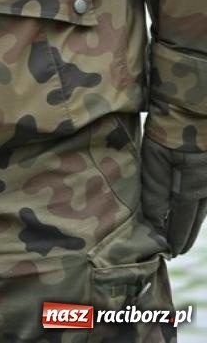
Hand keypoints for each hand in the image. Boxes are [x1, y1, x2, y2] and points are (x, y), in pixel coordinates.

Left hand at [141, 137, 206, 255]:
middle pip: (196, 215)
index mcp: (193, 184)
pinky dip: (199, 204)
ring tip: (183, 237)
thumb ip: (155, 188)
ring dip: (193, 221)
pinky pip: (205, 195)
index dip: (175, 235)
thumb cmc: (169, 126)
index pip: (182, 218)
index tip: (168, 251)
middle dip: (184, 233)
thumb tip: (154, 217)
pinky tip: (194, 211)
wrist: (194, 103)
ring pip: (203, 205)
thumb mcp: (156, 156)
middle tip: (176, 250)